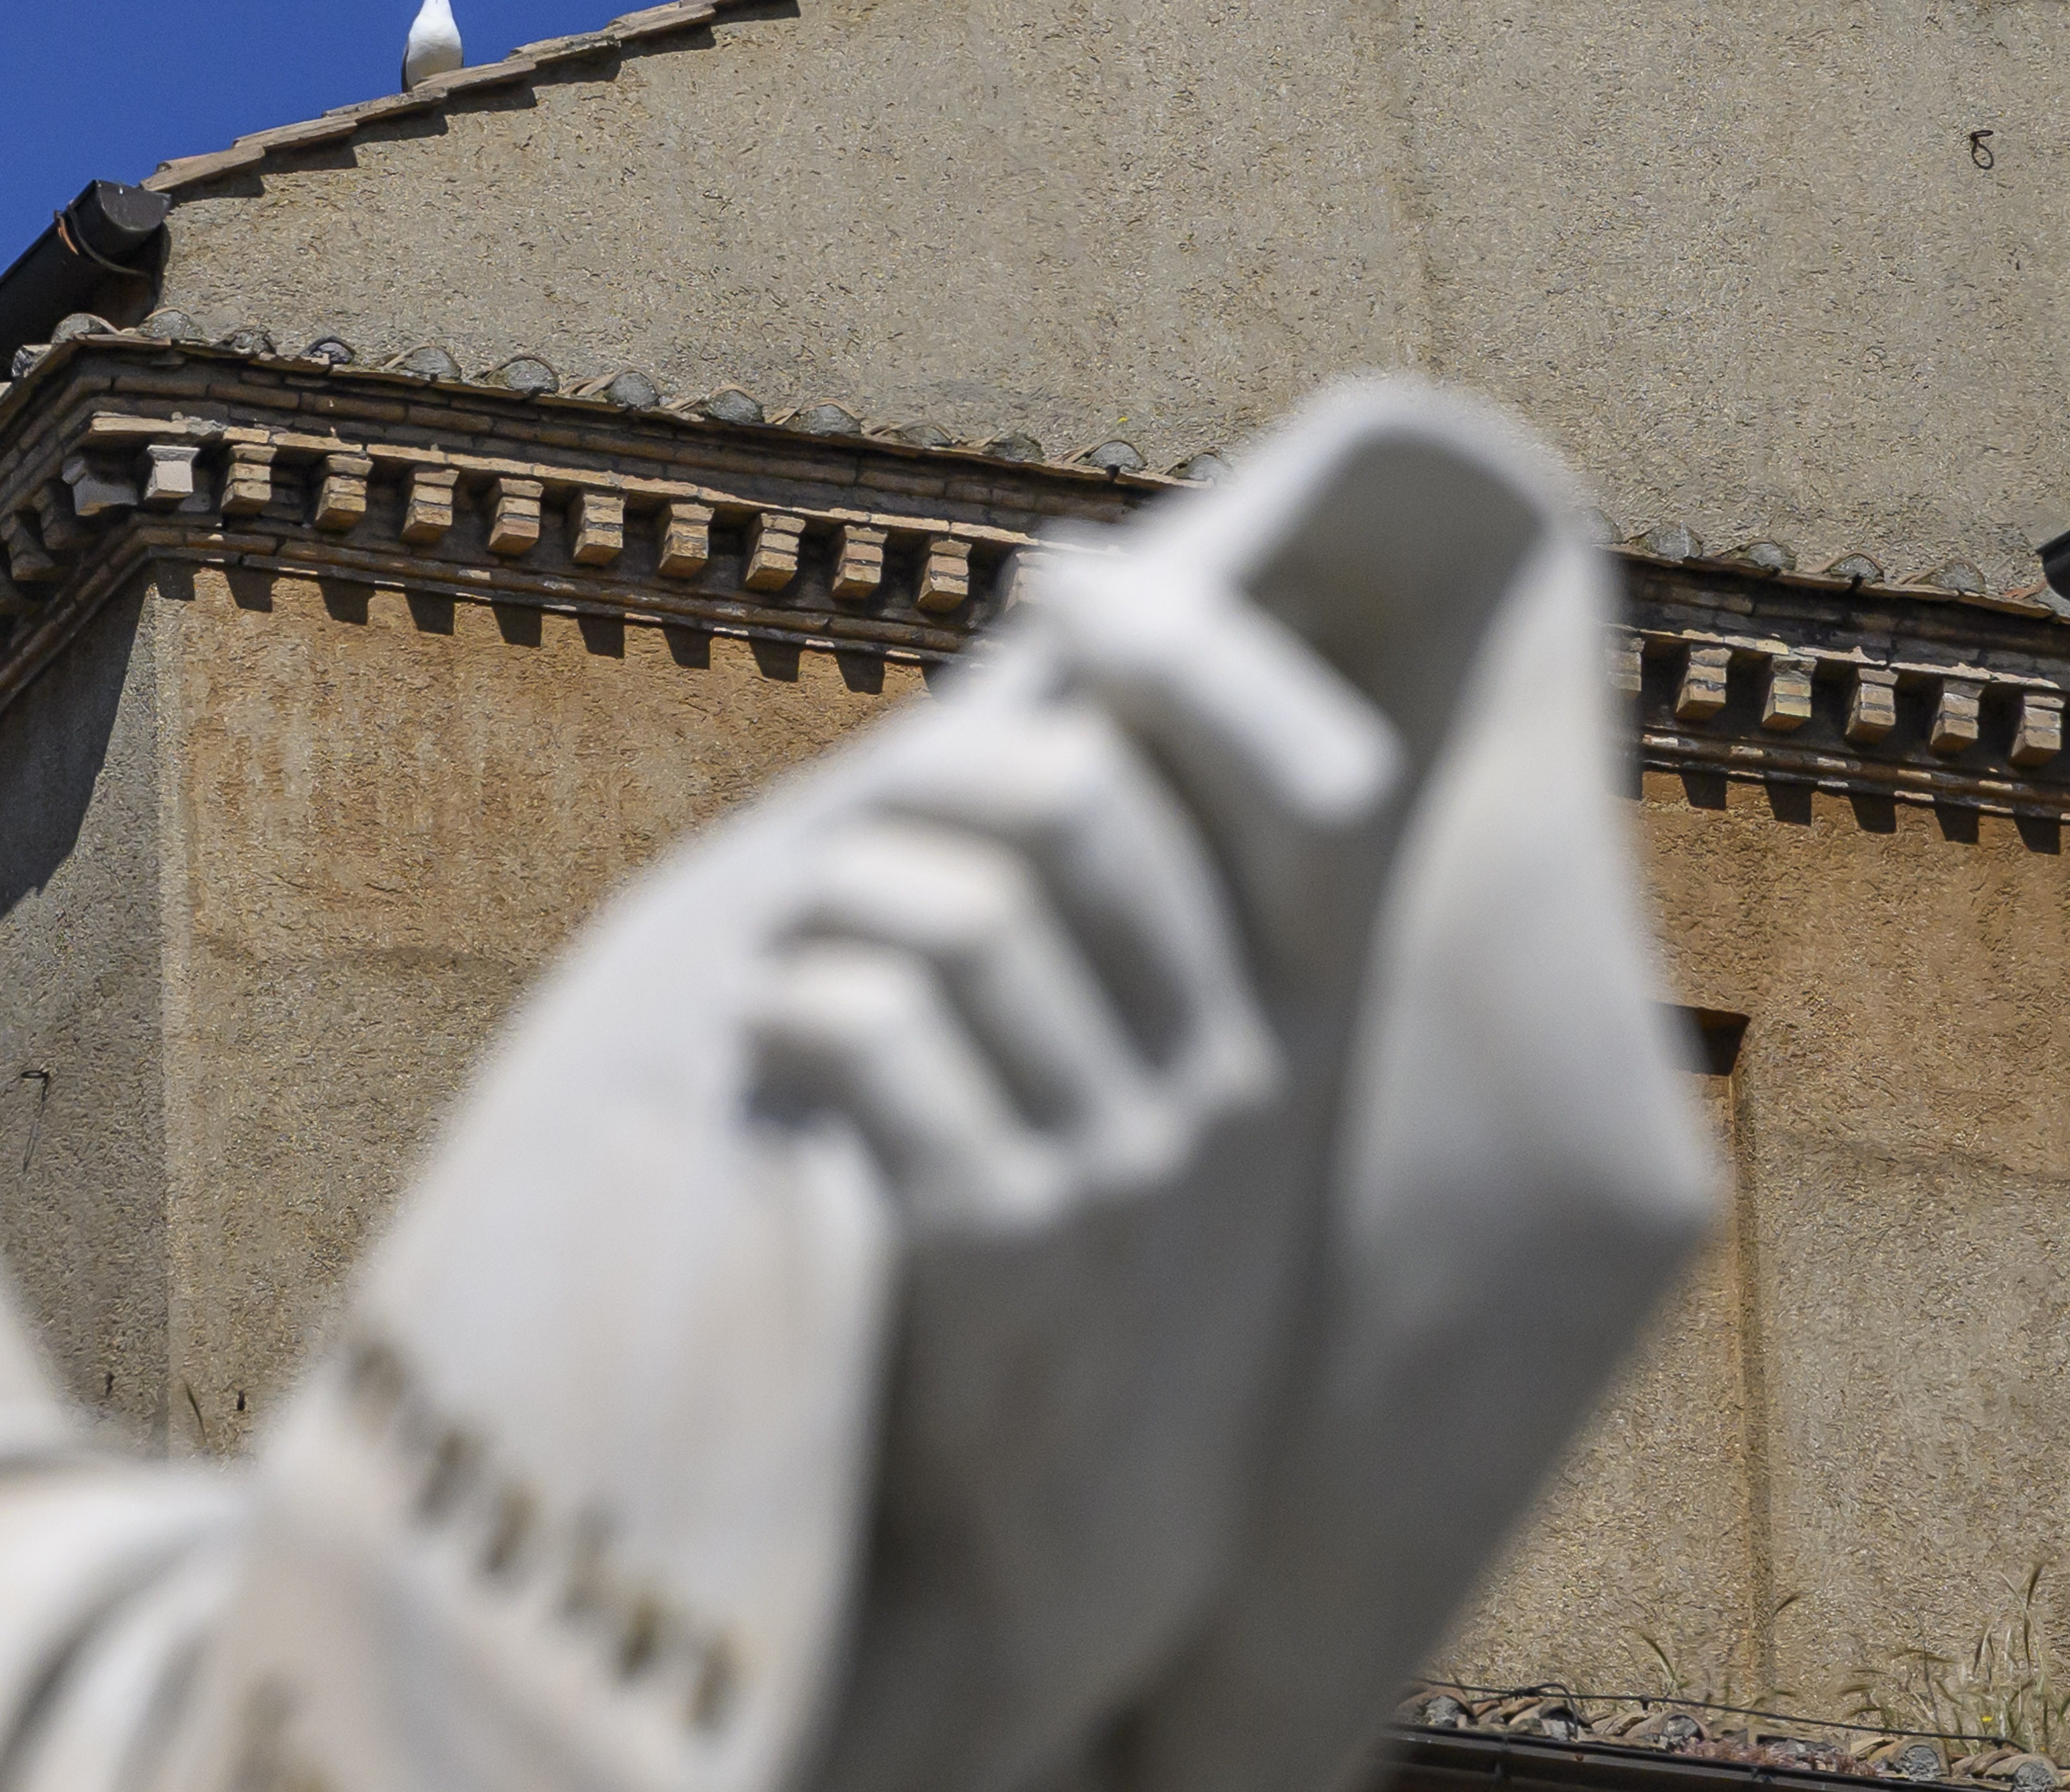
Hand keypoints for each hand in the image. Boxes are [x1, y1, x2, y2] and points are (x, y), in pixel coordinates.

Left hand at [740, 582, 1401, 1250]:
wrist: (1036, 1491)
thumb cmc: (1043, 1185)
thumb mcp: (1126, 1037)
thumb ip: (1112, 876)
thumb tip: (1071, 638)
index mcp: (1283, 1012)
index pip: (1306, 792)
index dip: (1183, 650)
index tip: (1064, 578)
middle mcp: (1232, 1084)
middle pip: (1082, 808)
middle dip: (932, 768)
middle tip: (861, 808)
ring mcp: (1125, 1168)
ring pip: (954, 912)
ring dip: (833, 897)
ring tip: (789, 948)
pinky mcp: (1005, 1244)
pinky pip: (871, 1036)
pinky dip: (787, 1005)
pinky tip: (763, 1039)